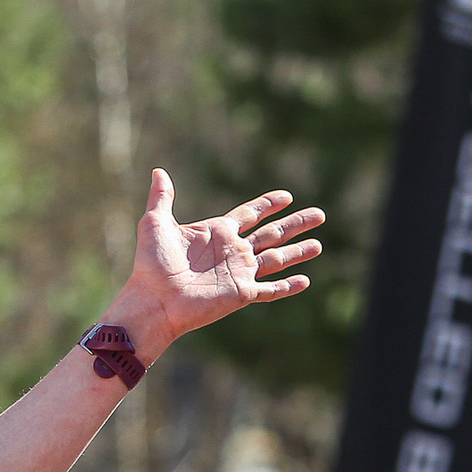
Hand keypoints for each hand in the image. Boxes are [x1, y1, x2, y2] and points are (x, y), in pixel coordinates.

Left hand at [116, 169, 322, 350]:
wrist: (153, 301)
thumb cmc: (151, 265)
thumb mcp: (155, 224)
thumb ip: (162, 198)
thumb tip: (158, 171)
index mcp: (217, 233)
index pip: (250, 214)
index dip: (268, 205)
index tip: (286, 196)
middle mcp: (231, 252)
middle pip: (271, 234)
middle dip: (295, 224)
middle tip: (319, 214)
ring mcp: (238, 274)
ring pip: (276, 259)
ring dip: (298, 252)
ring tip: (318, 245)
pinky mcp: (241, 294)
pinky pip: (270, 290)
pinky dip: (287, 287)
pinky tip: (305, 281)